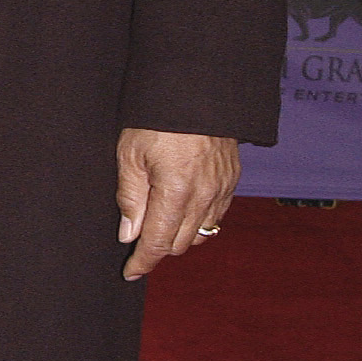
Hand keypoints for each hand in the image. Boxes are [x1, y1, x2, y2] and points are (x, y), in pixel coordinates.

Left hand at [116, 129, 238, 280]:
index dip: (143, 261)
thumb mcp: (130, 154)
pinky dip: (198, 221)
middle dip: (158, 248)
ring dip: (179, 236)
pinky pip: (216, 215)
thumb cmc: (157, 118)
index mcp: (176, 191)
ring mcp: (222, 188)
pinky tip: (182, 210)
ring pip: (201, 233)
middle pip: (181, 243)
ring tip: (158, 224)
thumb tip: (129, 234)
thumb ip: (130, 198)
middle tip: (137, 240)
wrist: (197, 88)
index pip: (159, 241)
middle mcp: (205, 195)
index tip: (130, 272)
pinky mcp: (232, 179)